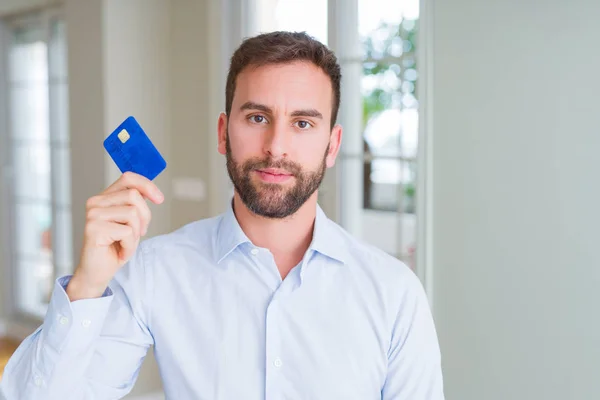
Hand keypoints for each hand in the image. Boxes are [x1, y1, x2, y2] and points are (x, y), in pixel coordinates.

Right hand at [67, 172, 163, 300]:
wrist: (97, 272)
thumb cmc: (115, 247)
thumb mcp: (130, 222)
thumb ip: (136, 206)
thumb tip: (153, 193)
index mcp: (104, 198)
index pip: (128, 178)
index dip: (147, 185)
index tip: (159, 199)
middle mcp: (95, 202)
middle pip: (134, 196)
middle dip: (144, 217)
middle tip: (137, 234)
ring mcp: (93, 215)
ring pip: (133, 213)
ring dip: (136, 234)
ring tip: (125, 243)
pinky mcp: (94, 229)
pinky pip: (128, 232)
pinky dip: (130, 246)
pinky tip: (120, 251)